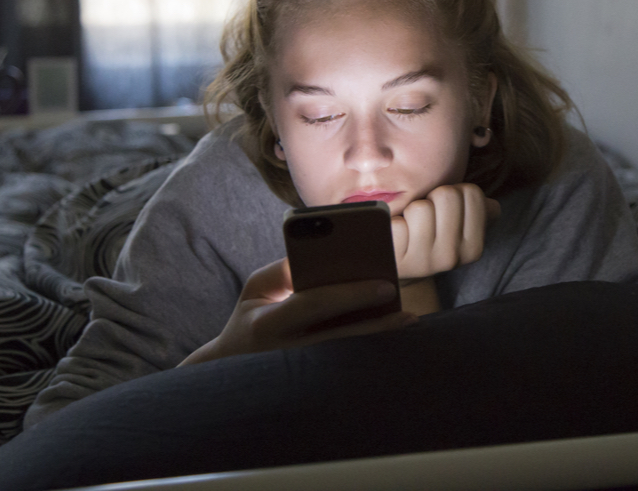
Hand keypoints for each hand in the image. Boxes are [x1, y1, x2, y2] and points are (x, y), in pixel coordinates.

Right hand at [179, 258, 415, 365]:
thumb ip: (282, 270)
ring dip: (378, 338)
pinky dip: (370, 347)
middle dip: (376, 322)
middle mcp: (286, 352)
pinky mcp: (310, 381)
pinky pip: (347, 362)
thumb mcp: (255, 290)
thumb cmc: (248, 319)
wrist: (230, 372)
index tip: (386, 285)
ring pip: (347, 356)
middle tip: (408, 312)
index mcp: (267, 324)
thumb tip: (319, 256)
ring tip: (408, 322)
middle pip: (340, 336)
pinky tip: (392, 336)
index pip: (314, 304)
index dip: (351, 293)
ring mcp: (299, 371)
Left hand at [391, 183, 500, 279]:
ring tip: (409, 227)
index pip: (472, 193)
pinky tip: (395, 236)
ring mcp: (425, 261)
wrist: (395, 270)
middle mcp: (453, 257)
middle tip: (424, 217)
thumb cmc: (427, 237)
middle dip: (432, 198)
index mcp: (473, 247)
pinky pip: (397, 224)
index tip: (444, 209)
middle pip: (447, 194)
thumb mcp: (457, 228)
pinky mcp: (398, 260)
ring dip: (410, 211)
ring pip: (421, 208)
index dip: (454, 192)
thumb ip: (477, 213)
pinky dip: (393, 223)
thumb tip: (493, 207)